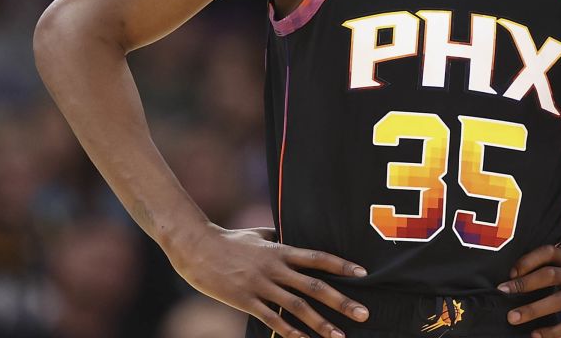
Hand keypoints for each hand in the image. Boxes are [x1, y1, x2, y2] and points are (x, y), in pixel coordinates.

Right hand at [165, 224, 368, 337]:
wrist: (196, 247)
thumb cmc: (228, 239)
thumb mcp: (258, 233)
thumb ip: (277, 238)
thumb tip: (292, 237)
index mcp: (280, 250)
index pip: (318, 258)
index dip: (342, 265)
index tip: (363, 273)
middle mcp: (275, 268)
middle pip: (315, 286)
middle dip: (341, 301)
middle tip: (363, 313)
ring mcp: (261, 286)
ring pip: (298, 307)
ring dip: (321, 323)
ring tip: (340, 336)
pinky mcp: (245, 301)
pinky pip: (272, 319)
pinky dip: (290, 332)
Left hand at [497, 244, 560, 337]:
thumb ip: (549, 260)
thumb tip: (512, 269)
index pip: (548, 252)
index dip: (528, 260)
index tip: (511, 272)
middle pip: (550, 275)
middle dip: (525, 284)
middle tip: (502, 291)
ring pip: (558, 301)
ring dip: (533, 309)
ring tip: (512, 317)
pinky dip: (552, 331)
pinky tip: (535, 335)